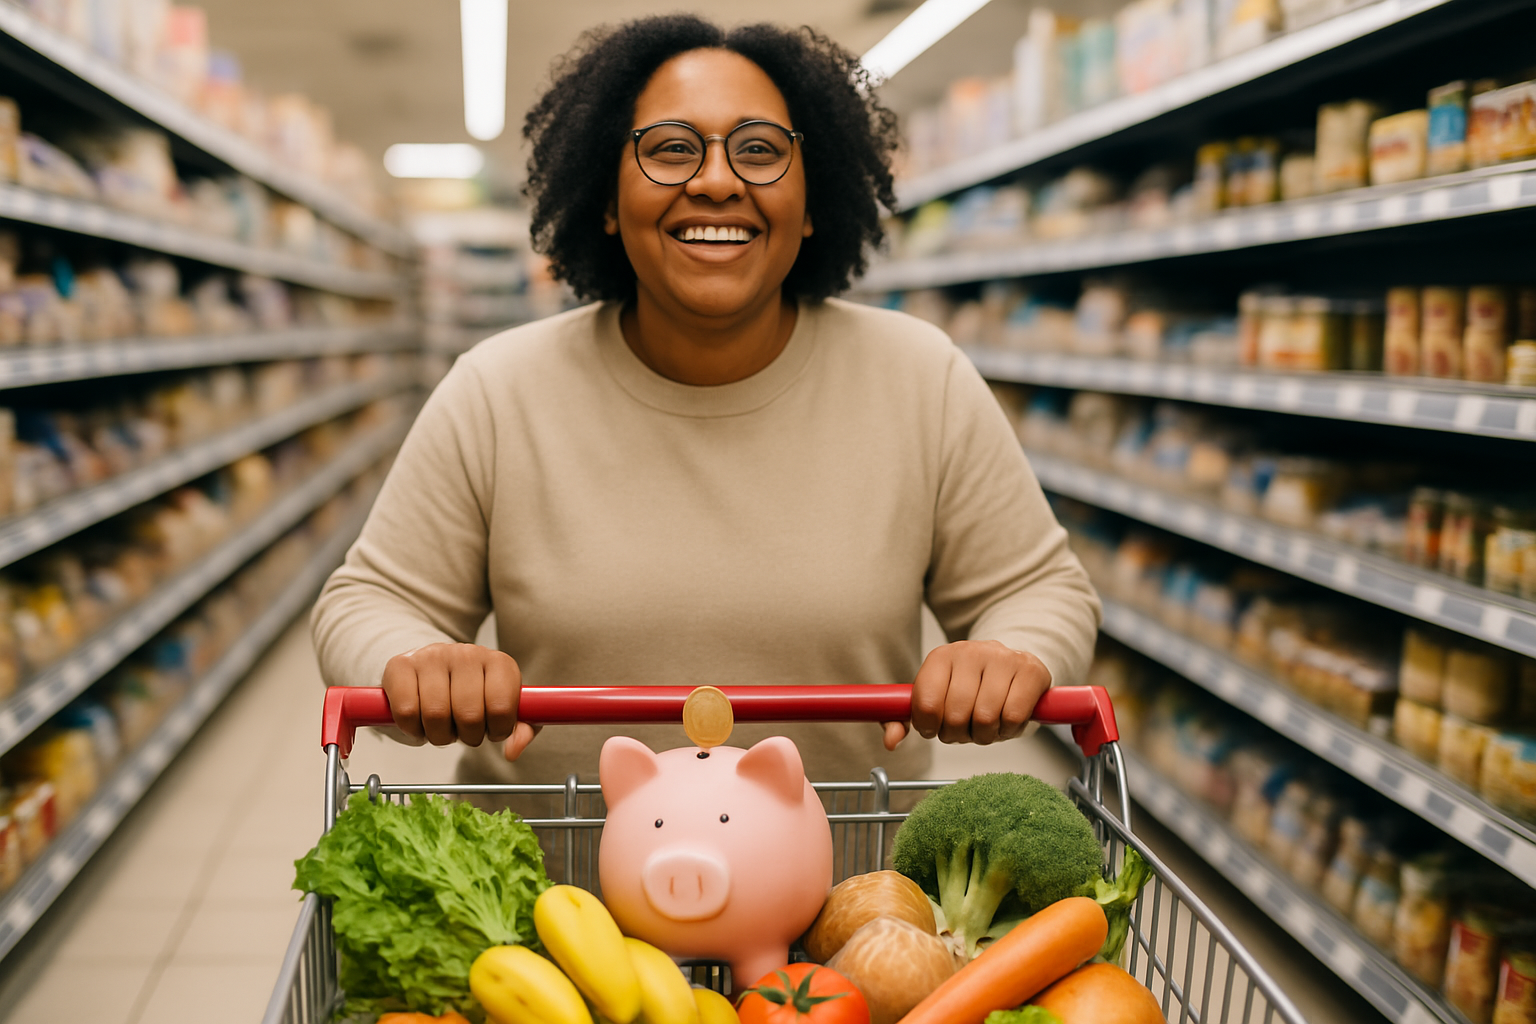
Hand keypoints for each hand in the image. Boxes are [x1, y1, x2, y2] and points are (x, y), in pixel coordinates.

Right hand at [380, 643, 538, 758]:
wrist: (428, 669)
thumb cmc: (469, 694)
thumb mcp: (501, 709)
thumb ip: (519, 730)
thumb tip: (513, 751)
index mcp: (499, 663)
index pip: (501, 708)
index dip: (496, 731)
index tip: (491, 730)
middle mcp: (468, 653)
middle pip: (469, 715)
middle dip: (466, 736)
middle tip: (462, 731)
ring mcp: (433, 656)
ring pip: (436, 714)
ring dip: (438, 735)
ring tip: (441, 726)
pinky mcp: (401, 665)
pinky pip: (407, 711)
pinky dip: (412, 728)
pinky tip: (419, 721)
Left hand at [882, 640, 1050, 749]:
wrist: (1014, 664)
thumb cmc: (971, 687)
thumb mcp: (936, 699)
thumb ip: (905, 721)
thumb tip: (890, 742)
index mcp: (940, 657)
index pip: (926, 705)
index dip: (931, 728)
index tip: (938, 728)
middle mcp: (969, 651)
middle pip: (956, 715)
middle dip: (959, 735)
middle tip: (966, 729)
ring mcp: (1001, 658)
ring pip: (986, 718)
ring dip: (985, 735)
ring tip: (987, 725)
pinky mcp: (1030, 670)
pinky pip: (1014, 716)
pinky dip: (1009, 730)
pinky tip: (1007, 720)